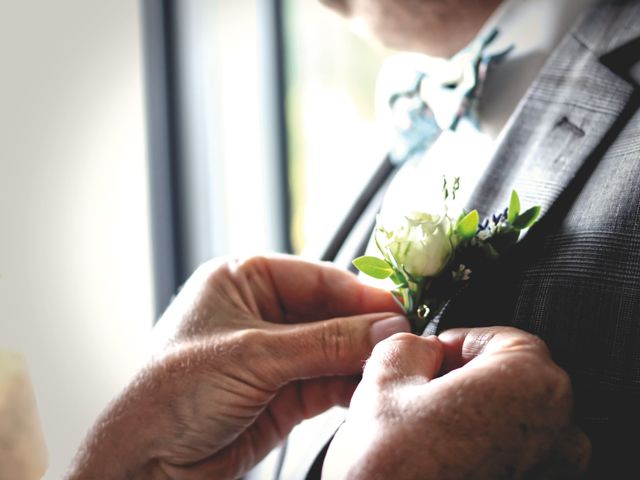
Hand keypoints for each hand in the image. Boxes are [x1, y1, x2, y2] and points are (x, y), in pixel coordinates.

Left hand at [66, 255, 407, 478]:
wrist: (148, 463)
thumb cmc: (172, 393)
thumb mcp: (254, 355)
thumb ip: (326, 341)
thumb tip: (386, 326)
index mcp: (242, 279)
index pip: (317, 277)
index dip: (360, 294)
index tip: (398, 309)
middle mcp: (260, 312)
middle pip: (330, 312)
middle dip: (364, 329)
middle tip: (402, 341)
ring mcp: (274, 353)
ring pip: (334, 348)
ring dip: (361, 359)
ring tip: (391, 367)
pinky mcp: (284, 391)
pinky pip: (328, 381)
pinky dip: (350, 385)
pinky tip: (370, 388)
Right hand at [323, 327, 590, 478]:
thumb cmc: (393, 470)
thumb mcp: (384, 382)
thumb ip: (408, 346)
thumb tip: (420, 349)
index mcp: (530, 383)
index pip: (504, 339)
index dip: (459, 343)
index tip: (433, 357)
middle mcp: (559, 432)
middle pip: (512, 382)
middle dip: (467, 382)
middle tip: (422, 395)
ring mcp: (554, 473)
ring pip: (511, 426)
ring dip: (475, 421)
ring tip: (427, 436)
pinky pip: (514, 463)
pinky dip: (484, 457)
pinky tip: (443, 464)